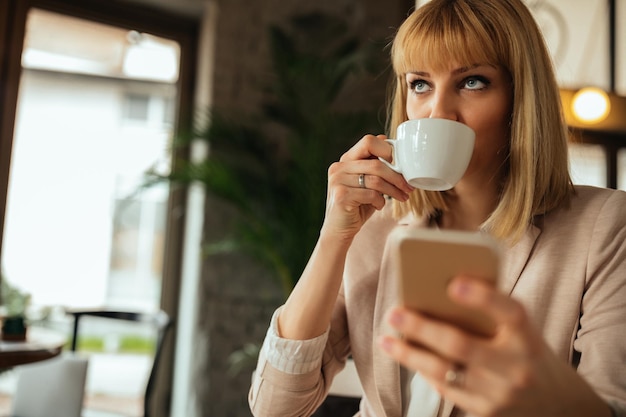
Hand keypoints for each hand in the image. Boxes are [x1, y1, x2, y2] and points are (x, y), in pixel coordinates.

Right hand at [322, 134, 413, 240]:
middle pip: (376, 163)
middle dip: (397, 176)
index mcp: (345, 160)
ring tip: (402, 197)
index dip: (389, 151)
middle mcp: (339, 167)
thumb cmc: (357, 207)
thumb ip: (377, 169)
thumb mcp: (367, 185)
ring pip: (376, 180)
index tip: (402, 165)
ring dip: (393, 190)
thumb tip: (400, 155)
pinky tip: (379, 206)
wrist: (338, 231)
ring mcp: (338, 181)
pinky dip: (380, 201)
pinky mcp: (341, 196)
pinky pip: (371, 194)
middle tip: (408, 186)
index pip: (369, 142)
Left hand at [379, 276, 610, 416]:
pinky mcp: (486, 412)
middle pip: (463, 346)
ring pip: (445, 371)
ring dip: (410, 354)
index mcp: (530, 338)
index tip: (453, 284)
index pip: (512, 313)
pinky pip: (445, 389)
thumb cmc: (527, 352)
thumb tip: (439, 290)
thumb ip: (491, 313)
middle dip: (423, 328)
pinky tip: (404, 354)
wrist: (557, 403)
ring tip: (387, 338)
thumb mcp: (522, 331)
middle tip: (394, 312)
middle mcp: (517, 368)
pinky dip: (422, 370)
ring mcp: (500, 395)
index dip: (484, 298)